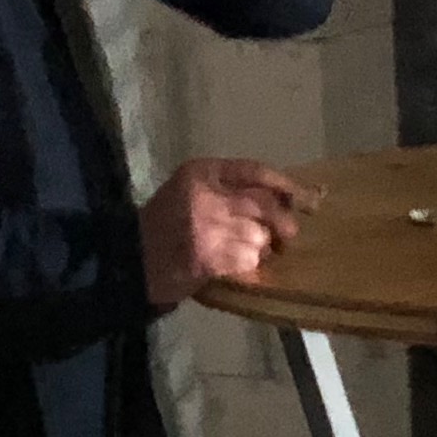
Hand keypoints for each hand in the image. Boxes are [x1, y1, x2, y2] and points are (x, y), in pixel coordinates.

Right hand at [141, 157, 309, 309]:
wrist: (133, 258)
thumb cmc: (166, 224)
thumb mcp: (190, 190)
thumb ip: (229, 186)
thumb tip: (284, 196)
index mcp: (201, 172)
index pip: (255, 170)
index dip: (284, 184)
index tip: (303, 196)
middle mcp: (206, 194)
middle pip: (265, 203)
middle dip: (283, 221)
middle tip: (287, 235)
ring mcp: (208, 226)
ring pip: (260, 235)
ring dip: (261, 248)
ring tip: (245, 251)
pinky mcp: (210, 256)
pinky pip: (249, 259)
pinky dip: (249, 266)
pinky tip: (235, 266)